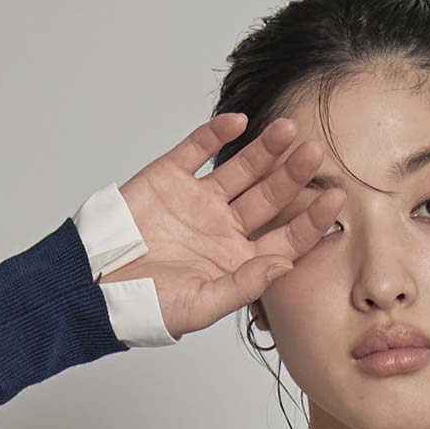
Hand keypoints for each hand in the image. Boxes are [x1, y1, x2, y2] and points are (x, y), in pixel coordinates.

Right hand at [106, 112, 344, 339]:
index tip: (334, 200)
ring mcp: (198, 200)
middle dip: (293, 176)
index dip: (311, 220)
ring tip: (289, 130)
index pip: (284, 238)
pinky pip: (197, 148)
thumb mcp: (200, 306)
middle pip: (269, 197)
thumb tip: (284, 265)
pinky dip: (216, 134)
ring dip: (265, 150)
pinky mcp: (170, 177)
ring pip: (241, 168)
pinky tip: (238, 122)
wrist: (95, 286)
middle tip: (316, 154)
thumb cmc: (146, 306)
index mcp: (237, 260)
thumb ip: (244, 285)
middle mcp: (224, 228)